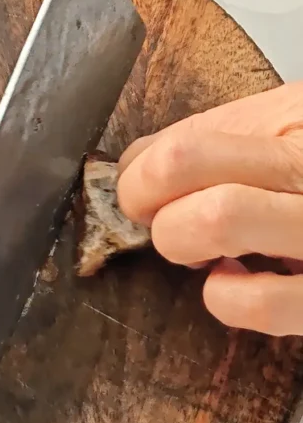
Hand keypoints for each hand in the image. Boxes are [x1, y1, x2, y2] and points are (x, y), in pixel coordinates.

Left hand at [117, 84, 302, 335]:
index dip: (140, 174)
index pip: (186, 146)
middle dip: (152, 208)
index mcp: (299, 124)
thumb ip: (215, 134)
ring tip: (196, 244)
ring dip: (182, 241)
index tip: (137, 186)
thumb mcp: (289, 118)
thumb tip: (136, 163)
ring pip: (220, 220)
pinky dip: (228, 298)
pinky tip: (235, 281)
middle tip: (158, 215)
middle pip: (192, 174)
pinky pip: (267, 305)